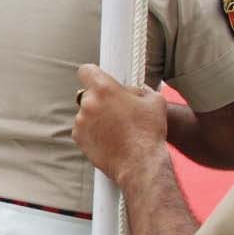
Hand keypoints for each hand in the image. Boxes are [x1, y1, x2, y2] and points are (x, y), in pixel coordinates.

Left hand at [72, 64, 168, 184]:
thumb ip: (140, 89)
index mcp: (104, 89)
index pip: (86, 71)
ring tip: (117, 128)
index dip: (93, 74)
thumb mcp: (155, 100)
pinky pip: (84, 128)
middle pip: (89, 94)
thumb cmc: (149, 131)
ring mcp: (80, 122)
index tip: (99, 79)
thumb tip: (132, 90)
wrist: (140, 163)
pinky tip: (110, 138)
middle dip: (101, 99)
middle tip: (118, 110)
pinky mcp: (78, 138)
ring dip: (97, 116)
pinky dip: (93, 131)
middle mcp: (88, 103)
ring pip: (86, 112)